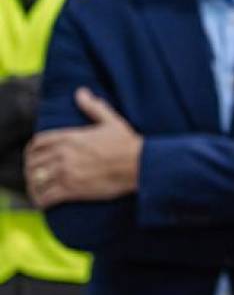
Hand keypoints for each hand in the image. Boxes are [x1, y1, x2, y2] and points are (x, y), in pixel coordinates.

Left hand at [24, 88, 141, 207]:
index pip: (38, 143)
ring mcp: (66, 172)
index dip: (32, 152)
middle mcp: (63, 154)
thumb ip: (93, 107)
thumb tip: (81, 92)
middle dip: (31, 170)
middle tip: (35, 176)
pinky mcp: (72, 189)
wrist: (140, 164)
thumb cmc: (128, 144)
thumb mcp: (111, 121)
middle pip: (33, 163)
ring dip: (35, 187)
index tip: (34, 158)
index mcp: (70, 137)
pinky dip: (42, 201)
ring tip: (38, 191)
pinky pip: (47, 196)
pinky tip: (44, 203)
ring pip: (37, 181)